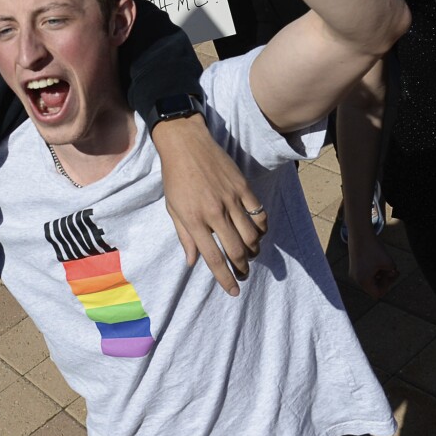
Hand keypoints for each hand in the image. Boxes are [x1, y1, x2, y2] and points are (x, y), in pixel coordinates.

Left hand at [154, 116, 266, 296]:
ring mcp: (231, 198)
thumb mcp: (173, 208)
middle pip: (237, 250)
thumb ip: (184, 237)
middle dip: (242, 268)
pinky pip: (259, 213)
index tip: (233, 291)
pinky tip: (258, 233)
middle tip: (243, 273)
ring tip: (250, 254)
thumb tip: (192, 262)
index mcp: (194, 220)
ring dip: (254, 250)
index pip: (213, 258)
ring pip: (252, 235)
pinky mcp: (243, 186)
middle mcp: (214, 212)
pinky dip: (262, 228)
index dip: (225, 279)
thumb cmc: (175, 177)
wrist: (185, 143)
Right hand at [347, 230, 399, 297]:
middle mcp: (356, 279)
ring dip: (379, 275)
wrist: (359, 233)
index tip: (392, 275)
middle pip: (373, 287)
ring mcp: (353, 272)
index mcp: (363, 281)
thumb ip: (392, 273)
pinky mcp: (353, 265)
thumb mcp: (389, 263)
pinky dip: (373, 270)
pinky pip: (365, 273)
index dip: (388, 287)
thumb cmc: (373, 248)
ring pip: (369, 280)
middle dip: (384, 280)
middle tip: (392, 270)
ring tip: (385, 263)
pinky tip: (377, 260)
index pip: (377, 294)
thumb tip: (391, 274)